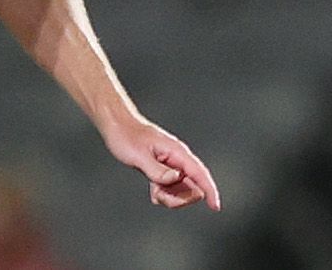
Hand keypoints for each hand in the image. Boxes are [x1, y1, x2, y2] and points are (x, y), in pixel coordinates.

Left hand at [105, 117, 220, 210]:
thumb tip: (176, 179)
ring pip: (181, 191)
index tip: (215, 207)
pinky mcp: (163, 170)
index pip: (200, 173)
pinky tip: (153, 189)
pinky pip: (170, 189)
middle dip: (179, 198)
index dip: (210, 190)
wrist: (117, 125)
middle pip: (193, 187)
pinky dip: (163, 194)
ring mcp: (171, 165)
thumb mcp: (139, 156)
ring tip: (153, 188)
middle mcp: (177, 159)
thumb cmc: (126, 135)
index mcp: (176, 152)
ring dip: (170, 197)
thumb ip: (158, 170)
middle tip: (158, 192)